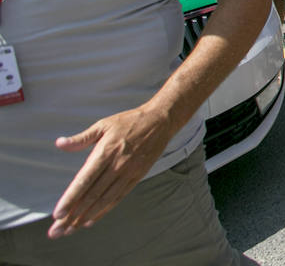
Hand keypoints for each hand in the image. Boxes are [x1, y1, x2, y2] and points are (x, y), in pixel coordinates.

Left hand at [48, 105, 174, 238]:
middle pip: (92, 195)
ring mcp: (128, 172)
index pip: (85, 180)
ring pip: (104, 200)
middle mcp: (117, 165)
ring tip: (71, 229)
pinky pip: (118, 197)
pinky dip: (104, 210)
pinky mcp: (137, 176)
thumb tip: (60, 143)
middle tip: (57, 230)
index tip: (58, 213)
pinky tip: (91, 220)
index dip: (71, 198)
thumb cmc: (128, 122)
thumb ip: (81, 138)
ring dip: (86, 216)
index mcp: (106, 151)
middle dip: (73, 215)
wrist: (159, 121)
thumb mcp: (103, 125)